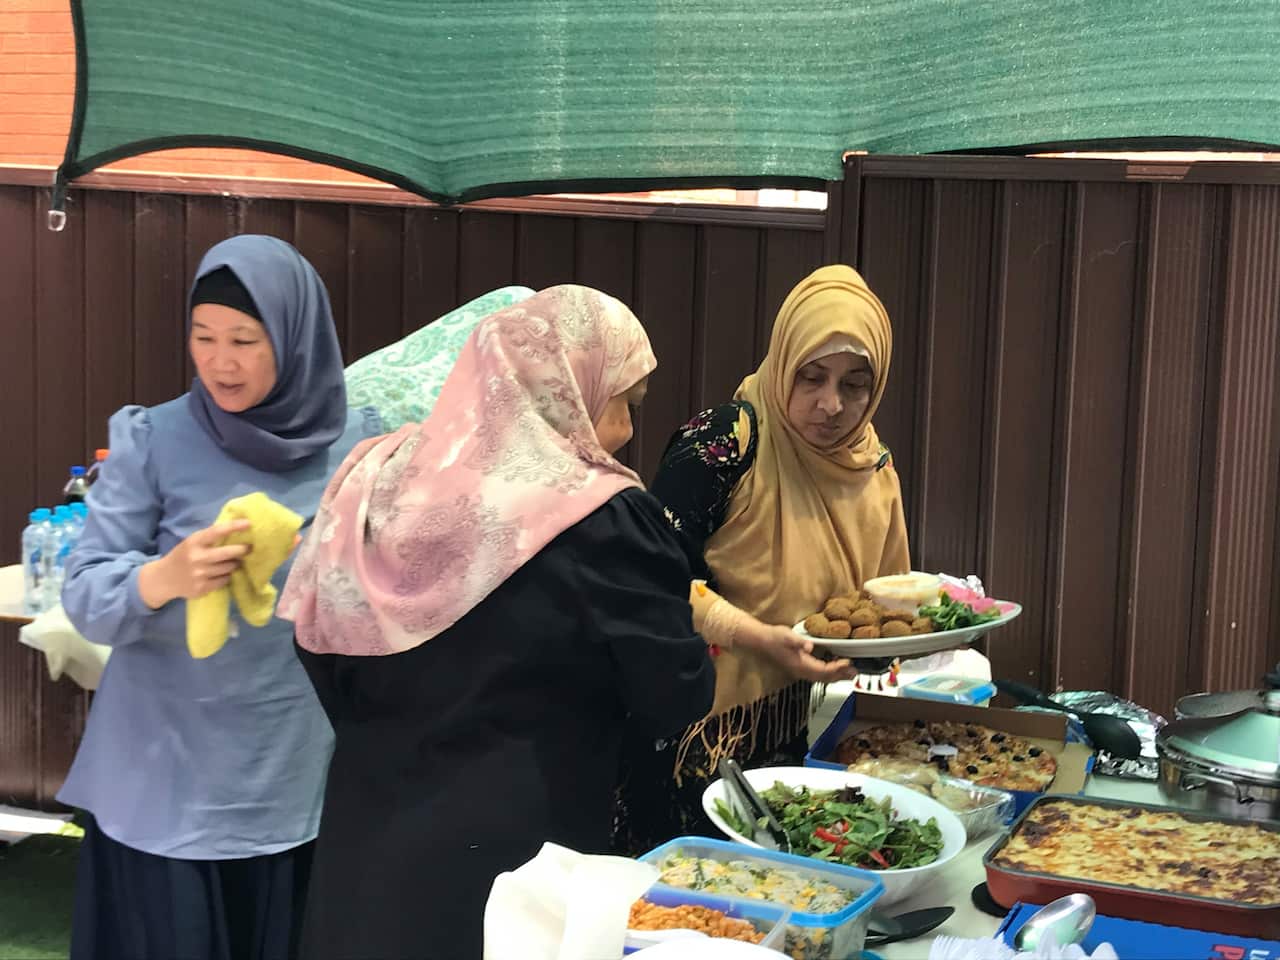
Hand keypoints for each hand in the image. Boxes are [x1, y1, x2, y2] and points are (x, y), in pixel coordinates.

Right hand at [139, 520, 250, 607]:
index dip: (234, 527)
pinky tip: (222, 573)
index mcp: (194, 542)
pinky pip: (224, 580)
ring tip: (232, 561)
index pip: (216, 531)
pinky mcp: (202, 588)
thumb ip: (209, 538)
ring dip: (234, 564)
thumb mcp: (191, 543)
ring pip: (229, 567)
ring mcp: (199, 574)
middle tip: (249, 548)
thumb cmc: (183, 556)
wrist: (163, 579)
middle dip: (242, 550)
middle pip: (228, 553)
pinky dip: (226, 576)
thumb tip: (236, 529)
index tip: (248, 524)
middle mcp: (196, 558)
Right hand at [742, 622, 858, 683]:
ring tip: (849, 672)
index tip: (849, 662)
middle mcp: (801, 672)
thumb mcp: (786, 636)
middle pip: (825, 678)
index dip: (837, 668)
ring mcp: (800, 671)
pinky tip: (834, 666)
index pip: (824, 671)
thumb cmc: (774, 637)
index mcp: (800, 665)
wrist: (761, 640)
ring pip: (822, 678)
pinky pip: (818, 674)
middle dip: (841, 676)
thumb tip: (810, 646)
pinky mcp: (799, 668)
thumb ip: (798, 642)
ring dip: (836, 676)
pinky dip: (829, 672)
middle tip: (855, 671)